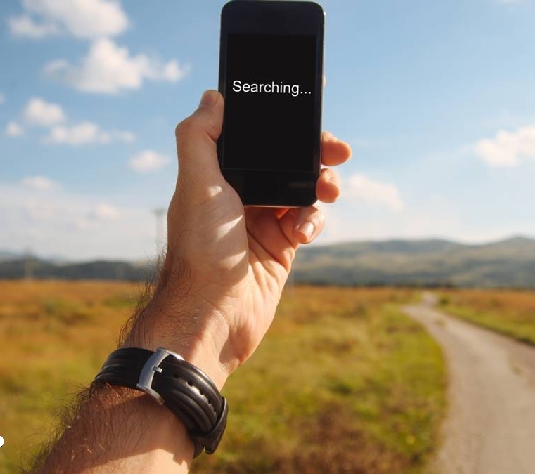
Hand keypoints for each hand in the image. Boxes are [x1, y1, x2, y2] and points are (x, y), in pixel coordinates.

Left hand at [124, 90, 351, 386]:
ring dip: (320, 185)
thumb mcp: (196, 186)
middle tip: (338, 151)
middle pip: (286, 161)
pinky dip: (313, 220)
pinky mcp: (281, 248)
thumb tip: (212, 97)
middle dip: (314, 153)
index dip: (282, 125)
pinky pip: (308, 221)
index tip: (308, 112)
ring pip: (303, 189)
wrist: (214, 316)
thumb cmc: (200, 251)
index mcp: (217, 176)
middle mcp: (239, 195)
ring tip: (328, 192)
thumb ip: (200, 137)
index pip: (255, 138)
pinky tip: (304, 232)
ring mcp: (262, 221)